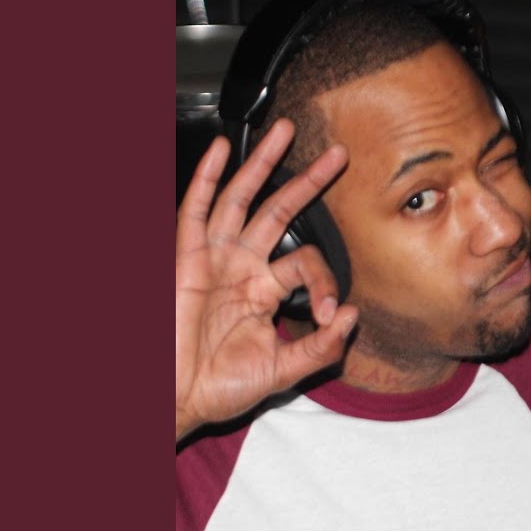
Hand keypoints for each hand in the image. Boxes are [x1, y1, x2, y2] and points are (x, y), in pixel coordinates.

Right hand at [175, 119, 357, 440]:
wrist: (178, 399)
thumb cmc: (220, 387)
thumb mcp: (283, 371)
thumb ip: (321, 347)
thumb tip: (353, 314)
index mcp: (264, 290)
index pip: (306, 262)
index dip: (324, 281)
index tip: (329, 313)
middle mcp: (241, 267)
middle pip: (278, 210)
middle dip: (307, 181)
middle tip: (337, 154)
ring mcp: (213, 259)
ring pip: (241, 199)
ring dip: (263, 163)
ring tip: (287, 131)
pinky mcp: (185, 259)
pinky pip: (194, 211)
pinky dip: (207, 178)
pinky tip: (223, 149)